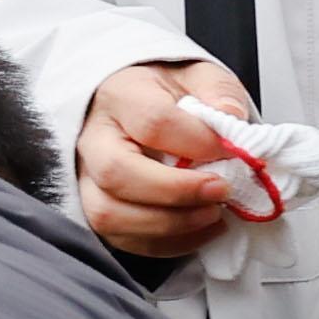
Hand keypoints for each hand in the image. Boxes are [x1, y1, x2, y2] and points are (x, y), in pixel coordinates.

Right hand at [76, 53, 263, 257]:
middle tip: (222, 191)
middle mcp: (94, 139)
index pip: (152, 122)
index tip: (232, 151)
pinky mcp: (95, 209)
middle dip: (176, 191)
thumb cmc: (168, 92)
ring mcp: (87, 178)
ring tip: (214, 213)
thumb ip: (218, 92)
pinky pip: (121, 239)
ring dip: (170, 224)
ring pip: (110, 214)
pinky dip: (166, 243)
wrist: (138, 103)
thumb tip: (230, 120)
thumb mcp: (200, 74)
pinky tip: (201, 229)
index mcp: (121, 96)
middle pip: (118, 174)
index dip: (196, 142)